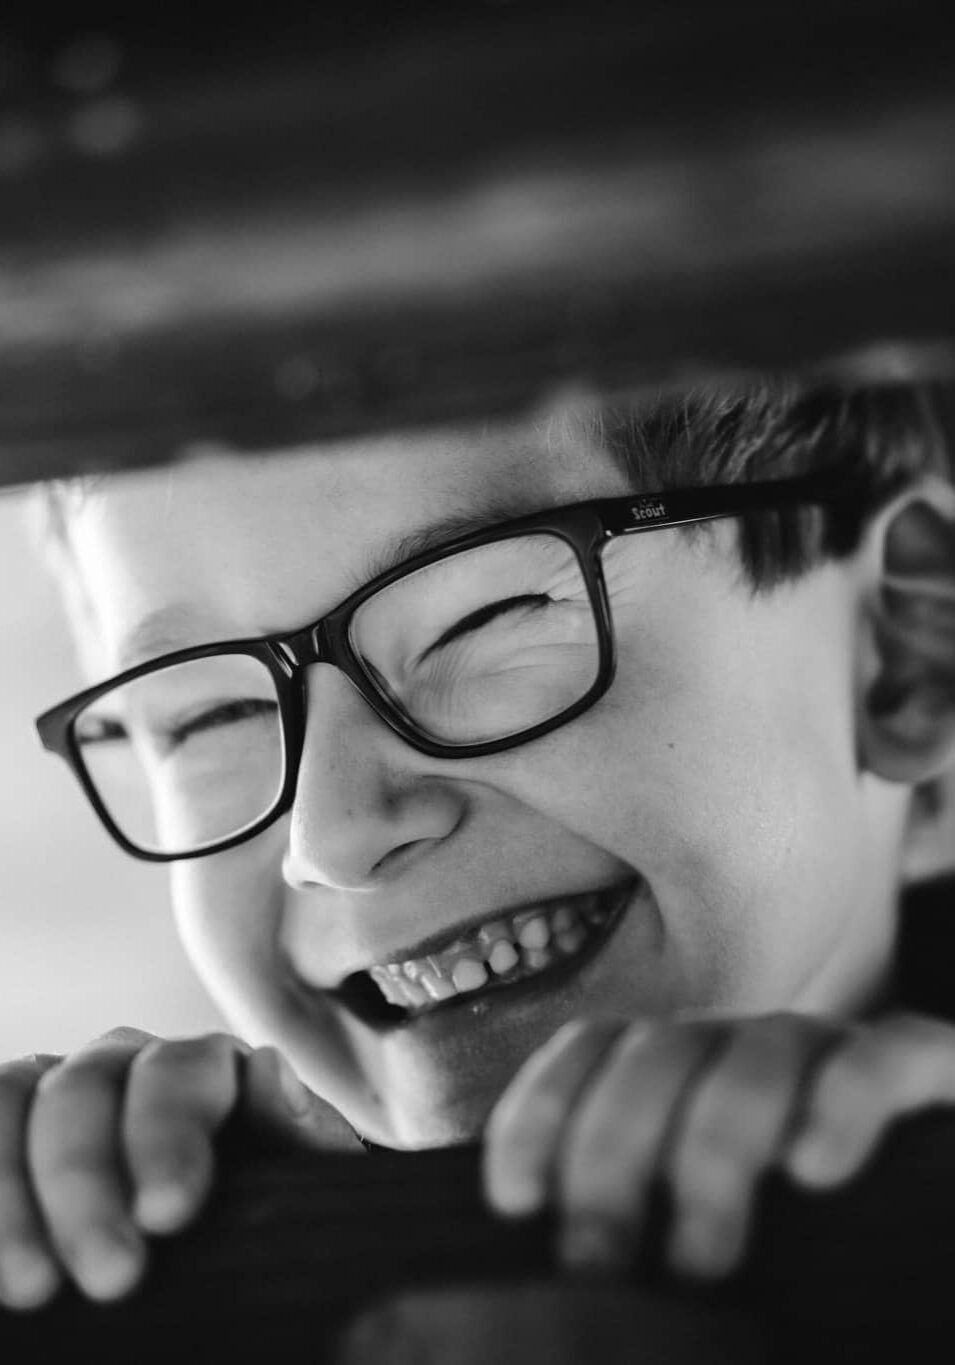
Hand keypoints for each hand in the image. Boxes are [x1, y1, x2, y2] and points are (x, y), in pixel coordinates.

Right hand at [0, 1027, 360, 1309]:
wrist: (230, 1258)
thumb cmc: (266, 1222)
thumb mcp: (296, 1188)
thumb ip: (294, 1135)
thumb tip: (269, 1068)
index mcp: (203, 1067)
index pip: (178, 1073)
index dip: (167, 1136)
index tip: (167, 1215)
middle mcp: (121, 1063)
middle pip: (86, 1088)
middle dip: (86, 1182)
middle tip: (108, 1279)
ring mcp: (53, 1092)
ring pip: (14, 1099)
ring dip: (12, 1192)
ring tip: (32, 1290)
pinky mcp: (6, 1131)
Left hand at [483, 1011, 954, 1278]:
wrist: (931, 1225)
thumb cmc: (805, 1250)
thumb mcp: (705, 1242)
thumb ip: (639, 1238)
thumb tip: (562, 1291)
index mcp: (683, 1074)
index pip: (591, 1049)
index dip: (541, 1107)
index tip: (512, 1198)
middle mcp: (746, 1049)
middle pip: (659, 1053)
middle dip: (613, 1149)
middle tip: (598, 1260)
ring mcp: (834, 1053)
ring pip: (760, 1050)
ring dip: (714, 1146)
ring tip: (701, 1259)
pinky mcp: (927, 1067)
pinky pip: (886, 1052)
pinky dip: (844, 1099)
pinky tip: (814, 1169)